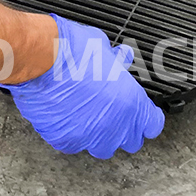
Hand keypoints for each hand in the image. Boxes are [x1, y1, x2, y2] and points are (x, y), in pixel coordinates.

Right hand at [0, 14, 164, 158]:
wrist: (43, 62)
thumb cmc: (74, 52)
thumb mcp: (102, 47)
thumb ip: (116, 60)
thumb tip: (120, 58)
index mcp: (132, 104)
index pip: (152, 125)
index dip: (146, 118)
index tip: (141, 112)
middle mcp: (115, 126)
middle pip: (130, 141)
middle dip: (124, 129)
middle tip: (112, 111)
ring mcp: (89, 137)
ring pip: (101, 148)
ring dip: (99, 136)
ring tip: (88, 116)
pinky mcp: (65, 140)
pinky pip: (72, 144)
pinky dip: (70, 134)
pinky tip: (65, 116)